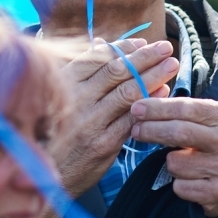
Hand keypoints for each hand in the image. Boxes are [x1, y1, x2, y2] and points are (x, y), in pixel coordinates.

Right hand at [50, 38, 179, 197]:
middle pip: (117, 71)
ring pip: (128, 92)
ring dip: (153, 76)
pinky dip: (150, 103)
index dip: (124, 47)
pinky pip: (132, 118)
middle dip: (145, 57)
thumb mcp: (59, 96)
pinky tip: (163, 93)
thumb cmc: (53, 132)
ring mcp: (90, 121)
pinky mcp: (103, 143)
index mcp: (64, 82)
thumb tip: (102, 43)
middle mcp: (76, 99)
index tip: (143, 42)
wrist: (46, 174)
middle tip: (166, 48)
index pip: (99, 57)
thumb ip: (82, 71)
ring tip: (171, 65)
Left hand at [129, 97, 217, 217]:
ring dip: (169, 164)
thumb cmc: (213, 146)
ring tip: (180, 163)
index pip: (185, 108)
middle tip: (135, 130)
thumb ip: (181, 112)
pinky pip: (180, 187)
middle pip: (179, 132)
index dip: (157, 108)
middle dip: (151, 130)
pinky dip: (178, 184)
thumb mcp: (207, 123)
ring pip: (176, 163)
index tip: (136, 109)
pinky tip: (190, 181)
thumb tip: (143, 107)